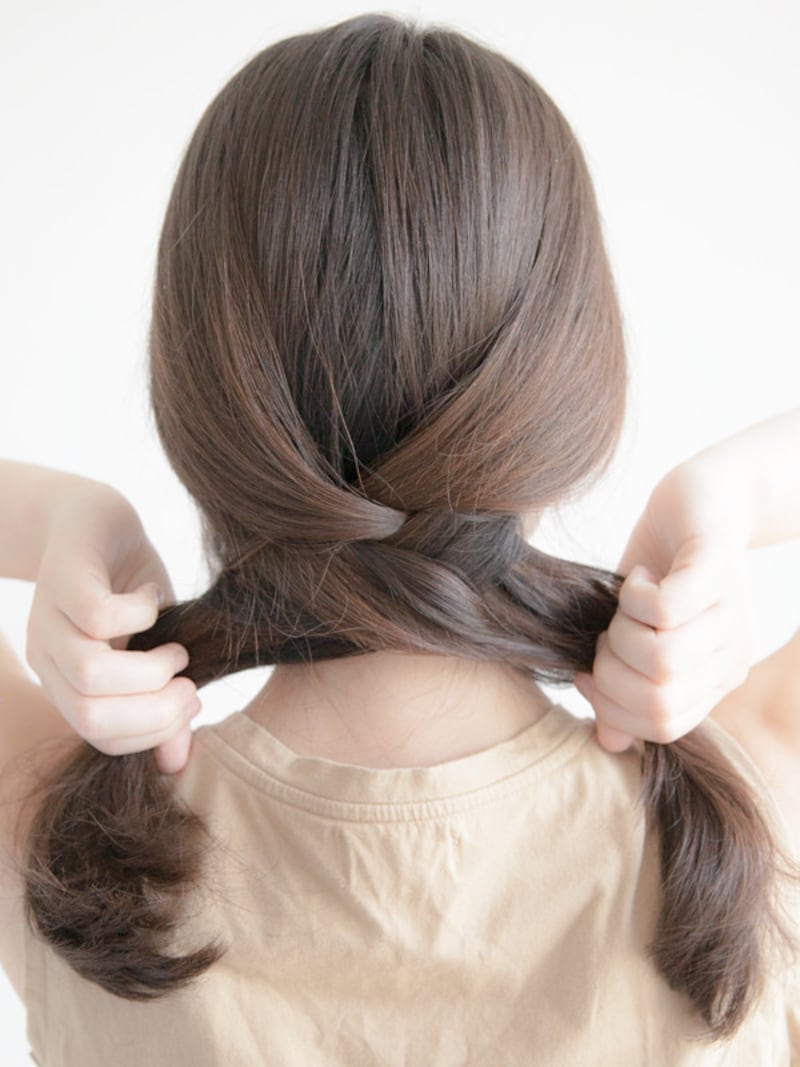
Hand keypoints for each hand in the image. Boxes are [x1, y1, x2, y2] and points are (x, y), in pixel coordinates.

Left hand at [25, 483, 199, 773]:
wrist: (92, 516)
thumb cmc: (128, 587)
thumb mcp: (154, 648)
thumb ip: (161, 704)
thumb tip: (177, 763)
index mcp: (68, 685)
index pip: (101, 739)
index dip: (153, 733)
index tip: (192, 702)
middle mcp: (50, 660)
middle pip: (91, 719)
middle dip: (154, 712)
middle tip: (188, 684)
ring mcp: (49, 620)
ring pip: (91, 674)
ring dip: (150, 670)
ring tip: (176, 649)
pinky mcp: (63, 577)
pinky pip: (98, 617)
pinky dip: (139, 616)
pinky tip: (154, 601)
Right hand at [575, 462, 753, 751]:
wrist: (708, 495)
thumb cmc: (665, 563)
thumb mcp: (636, 629)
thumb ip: (626, 682)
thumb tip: (607, 740)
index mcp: (714, 676)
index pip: (663, 727)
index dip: (613, 707)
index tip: (589, 672)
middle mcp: (729, 653)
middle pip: (658, 701)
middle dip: (610, 671)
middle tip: (608, 631)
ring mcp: (728, 612)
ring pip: (661, 660)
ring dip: (621, 630)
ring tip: (625, 602)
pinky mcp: (715, 567)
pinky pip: (668, 609)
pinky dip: (636, 596)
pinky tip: (640, 576)